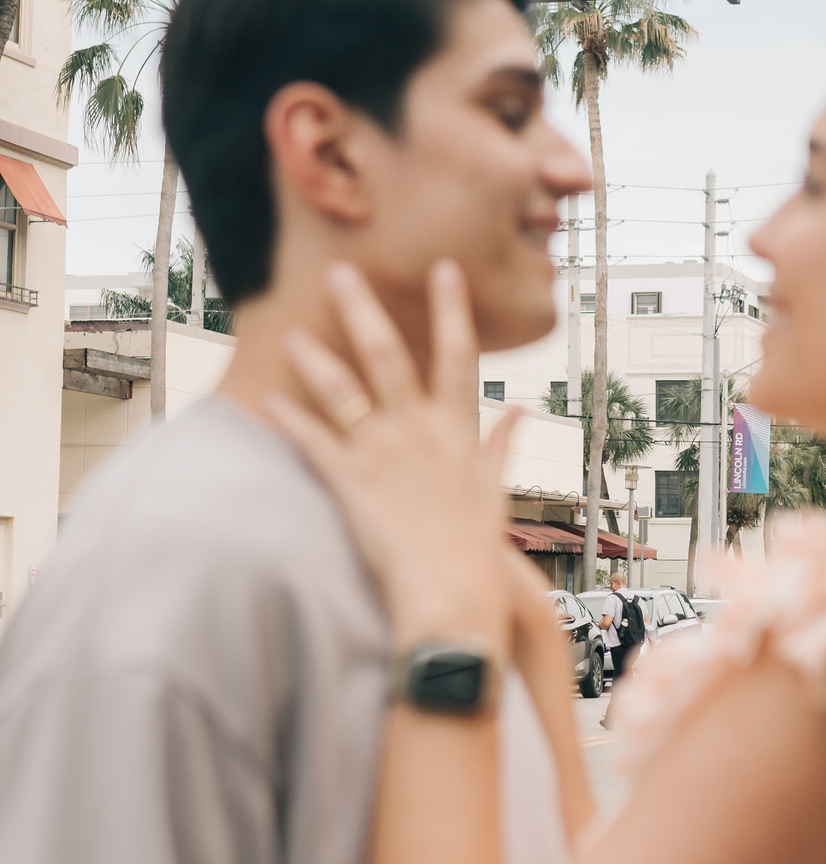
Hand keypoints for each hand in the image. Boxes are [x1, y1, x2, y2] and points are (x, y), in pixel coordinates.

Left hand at [266, 260, 520, 648]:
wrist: (452, 594)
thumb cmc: (476, 546)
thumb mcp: (494, 489)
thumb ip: (501, 444)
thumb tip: (519, 412)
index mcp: (457, 429)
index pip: (457, 355)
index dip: (451, 309)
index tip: (444, 269)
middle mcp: (419, 431)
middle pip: (389, 356)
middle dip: (363, 310)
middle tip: (340, 271)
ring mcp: (383, 455)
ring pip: (344, 392)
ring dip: (315, 359)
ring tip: (290, 331)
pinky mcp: (352, 485)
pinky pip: (315, 444)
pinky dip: (291, 422)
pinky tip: (267, 402)